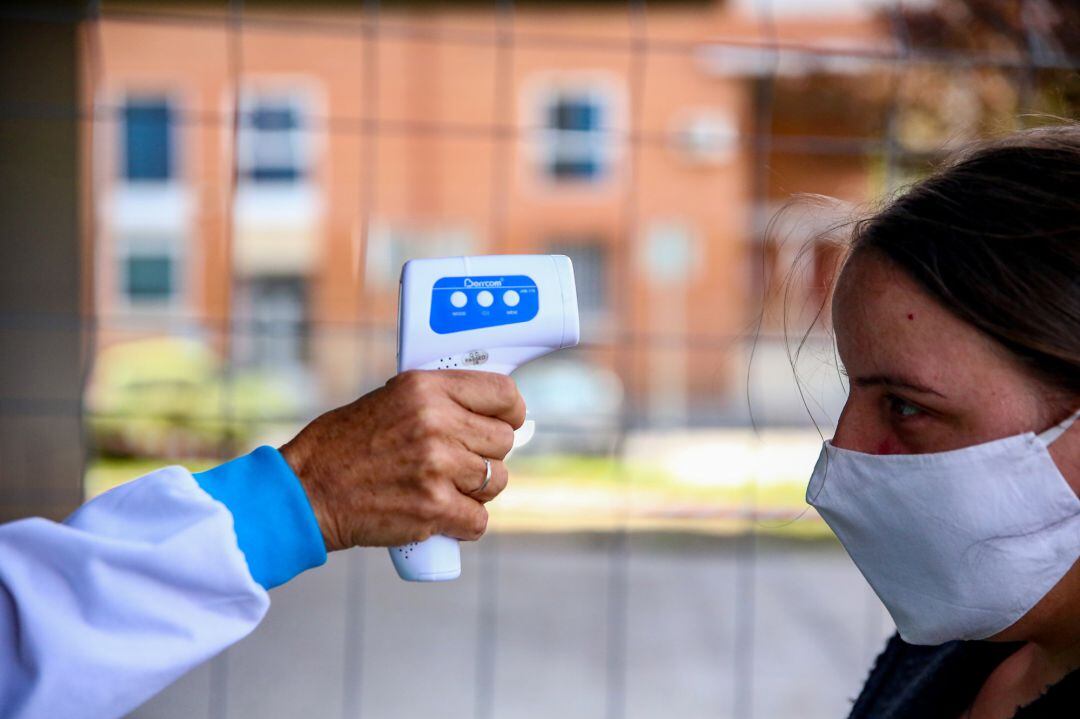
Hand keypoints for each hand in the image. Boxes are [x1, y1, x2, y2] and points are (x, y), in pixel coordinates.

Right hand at [279, 370, 525, 551]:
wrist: (306, 492)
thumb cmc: (343, 446)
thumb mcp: (390, 400)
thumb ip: (436, 401)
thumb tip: (488, 411)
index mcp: (425, 388)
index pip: (502, 393)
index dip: (511, 411)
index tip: (509, 421)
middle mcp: (436, 422)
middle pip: (503, 441)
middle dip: (488, 454)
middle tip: (461, 462)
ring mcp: (437, 466)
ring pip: (496, 480)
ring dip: (479, 490)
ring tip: (447, 488)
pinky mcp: (434, 507)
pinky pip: (479, 519)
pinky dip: (466, 524)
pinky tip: (445, 516)